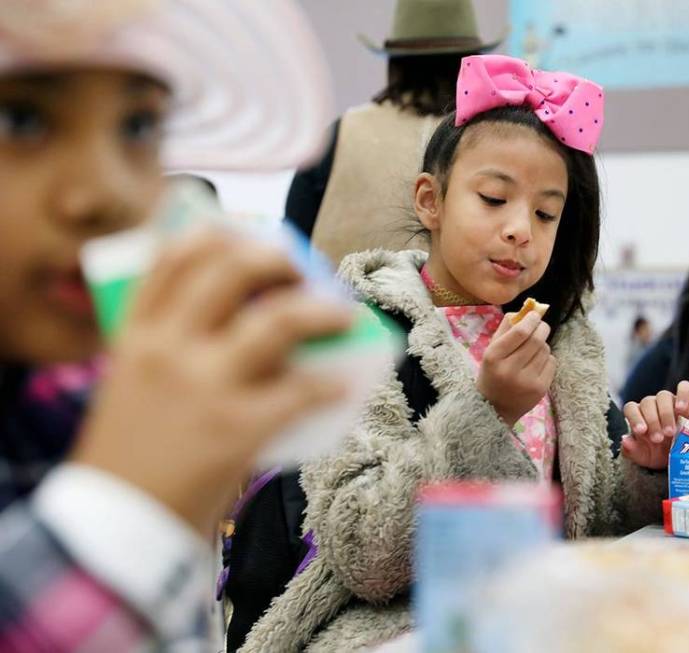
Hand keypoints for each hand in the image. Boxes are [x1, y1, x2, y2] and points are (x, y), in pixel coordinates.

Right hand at [71, 230, 352, 535]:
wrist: (118, 527)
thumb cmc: (132, 453)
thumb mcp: (134, 383)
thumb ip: (175, 345)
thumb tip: (252, 315)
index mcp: (136, 334)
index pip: (175, 256)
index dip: (220, 234)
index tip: (250, 236)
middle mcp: (168, 348)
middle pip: (232, 270)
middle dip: (278, 259)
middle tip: (302, 272)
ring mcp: (204, 386)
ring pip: (278, 320)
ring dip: (322, 310)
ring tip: (344, 314)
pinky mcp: (237, 428)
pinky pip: (302, 390)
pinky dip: (332, 383)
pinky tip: (344, 384)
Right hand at [476, 311, 555, 426]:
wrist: (494, 409)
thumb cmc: (492, 374)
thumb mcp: (491, 351)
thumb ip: (506, 329)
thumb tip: (525, 310)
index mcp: (494, 357)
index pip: (519, 333)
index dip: (530, 320)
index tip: (535, 315)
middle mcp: (510, 370)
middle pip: (536, 340)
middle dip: (542, 328)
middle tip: (541, 325)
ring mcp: (527, 382)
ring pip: (545, 350)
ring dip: (543, 344)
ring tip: (534, 350)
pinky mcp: (540, 390)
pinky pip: (552, 363)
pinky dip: (547, 358)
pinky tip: (537, 364)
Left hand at [620, 381, 688, 469]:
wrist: (684, 455)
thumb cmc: (659, 453)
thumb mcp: (644, 456)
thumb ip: (631, 450)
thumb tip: (625, 440)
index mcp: (639, 415)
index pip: (631, 408)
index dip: (634, 418)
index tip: (642, 431)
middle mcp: (653, 405)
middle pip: (647, 403)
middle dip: (652, 421)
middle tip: (658, 439)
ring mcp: (670, 401)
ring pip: (663, 396)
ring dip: (666, 413)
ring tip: (671, 432)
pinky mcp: (688, 400)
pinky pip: (684, 388)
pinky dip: (683, 395)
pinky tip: (682, 409)